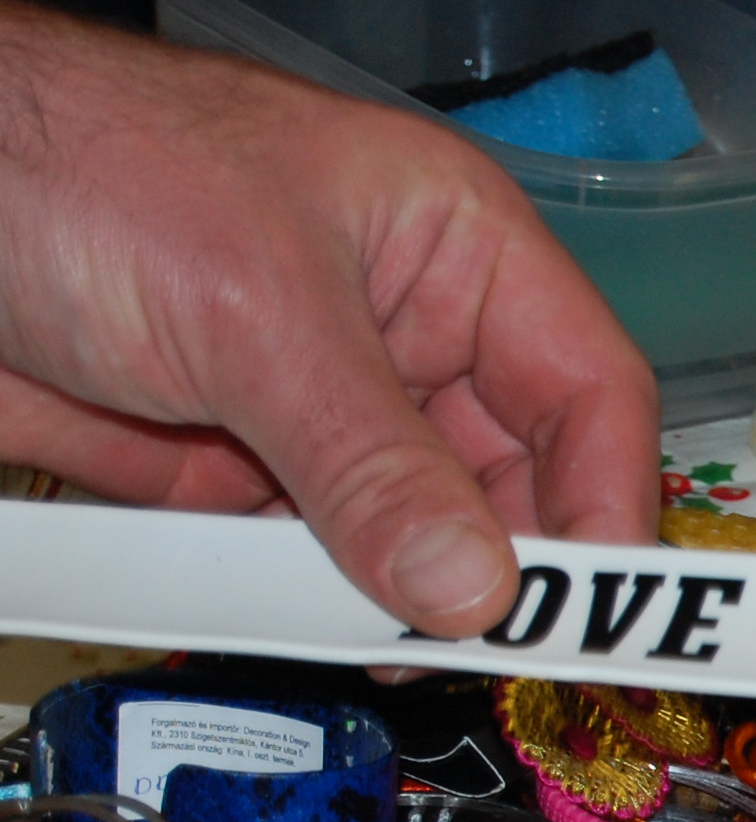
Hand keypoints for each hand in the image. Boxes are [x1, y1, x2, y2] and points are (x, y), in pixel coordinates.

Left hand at [0, 4, 656, 637]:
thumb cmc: (82, 169)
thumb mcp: (255, 314)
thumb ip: (371, 464)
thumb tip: (471, 594)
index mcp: (457, 250)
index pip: (587, 391)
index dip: (608, 503)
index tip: (596, 606)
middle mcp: (412, 334)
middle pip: (517, 484)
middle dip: (503, 570)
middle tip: (478, 651)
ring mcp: (327, 411)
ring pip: (416, 540)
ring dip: (398, 600)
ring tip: (371, 645)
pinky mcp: (242, 475)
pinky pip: (309, 566)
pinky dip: (308, 610)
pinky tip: (296, 629)